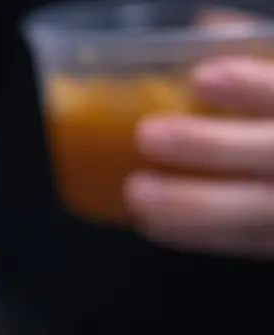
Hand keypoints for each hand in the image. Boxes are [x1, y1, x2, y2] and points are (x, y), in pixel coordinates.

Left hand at [125, 56, 273, 255]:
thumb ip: (262, 54)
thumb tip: (204, 27)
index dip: (251, 86)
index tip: (202, 77)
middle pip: (271, 153)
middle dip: (208, 145)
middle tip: (148, 135)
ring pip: (252, 213)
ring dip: (188, 206)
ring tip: (137, 192)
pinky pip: (240, 244)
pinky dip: (196, 236)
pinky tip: (154, 224)